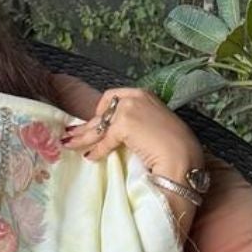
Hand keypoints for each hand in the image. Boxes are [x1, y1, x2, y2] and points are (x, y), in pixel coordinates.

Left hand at [60, 86, 202, 178]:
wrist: (182, 158)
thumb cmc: (176, 148)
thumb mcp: (155, 127)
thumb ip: (138, 124)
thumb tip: (114, 135)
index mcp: (144, 94)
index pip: (113, 97)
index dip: (101, 112)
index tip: (93, 123)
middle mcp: (135, 96)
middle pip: (102, 112)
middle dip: (86, 126)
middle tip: (70, 134)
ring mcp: (129, 108)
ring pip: (98, 125)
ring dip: (82, 136)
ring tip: (68, 145)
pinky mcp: (123, 124)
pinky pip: (104, 140)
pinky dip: (97, 150)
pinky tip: (90, 157)